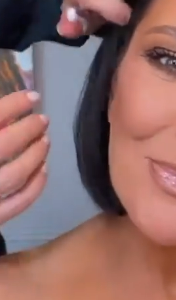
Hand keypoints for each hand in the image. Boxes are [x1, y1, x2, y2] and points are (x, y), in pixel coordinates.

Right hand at [0, 91, 47, 224]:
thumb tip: (6, 116)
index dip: (13, 104)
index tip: (32, 97)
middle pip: (5, 144)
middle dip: (28, 129)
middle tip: (42, 120)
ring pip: (16, 174)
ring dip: (35, 155)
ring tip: (45, 141)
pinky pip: (19, 202)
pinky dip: (35, 185)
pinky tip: (43, 170)